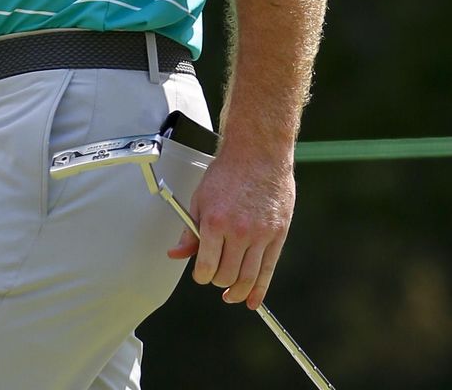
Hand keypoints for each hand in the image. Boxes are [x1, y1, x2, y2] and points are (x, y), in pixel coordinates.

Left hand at [167, 153, 294, 308]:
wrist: (258, 153)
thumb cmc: (228, 172)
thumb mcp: (200, 198)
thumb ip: (189, 230)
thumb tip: (176, 254)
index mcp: (215, 222)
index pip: (206, 267)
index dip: (201, 276)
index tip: (200, 274)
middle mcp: (238, 232)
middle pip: (227, 276)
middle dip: (218, 281)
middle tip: (215, 276)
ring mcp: (260, 235)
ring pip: (248, 278)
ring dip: (237, 291)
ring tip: (231, 294)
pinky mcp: (278, 235)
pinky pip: (268, 270)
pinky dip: (260, 290)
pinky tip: (253, 300)